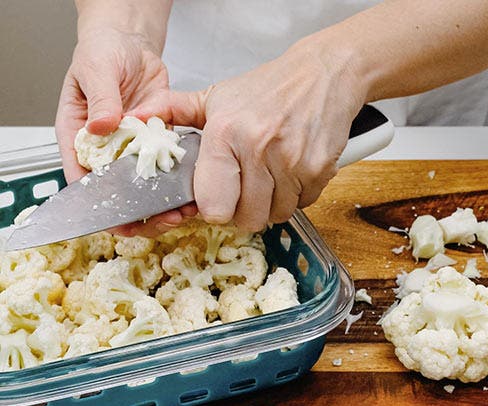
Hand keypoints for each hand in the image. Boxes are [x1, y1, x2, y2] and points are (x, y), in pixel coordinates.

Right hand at [55, 27, 192, 234]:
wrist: (130, 41)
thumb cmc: (103, 52)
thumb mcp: (96, 71)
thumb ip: (101, 99)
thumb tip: (102, 126)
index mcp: (80, 136)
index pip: (84, 180)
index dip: (101, 205)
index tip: (121, 221)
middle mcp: (107, 149)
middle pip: (119, 192)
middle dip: (140, 211)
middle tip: (162, 219)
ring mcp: (133, 148)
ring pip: (146, 186)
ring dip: (163, 202)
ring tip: (183, 211)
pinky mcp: (157, 141)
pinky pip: (166, 166)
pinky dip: (179, 181)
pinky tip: (193, 191)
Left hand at [160, 40, 366, 231]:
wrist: (322, 74)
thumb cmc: (268, 88)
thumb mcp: (216, 96)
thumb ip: (172, 111)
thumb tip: (134, 120)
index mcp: (225, 133)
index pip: (214, 206)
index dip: (215, 208)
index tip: (219, 198)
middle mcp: (258, 149)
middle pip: (247, 218)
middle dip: (245, 211)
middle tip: (246, 190)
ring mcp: (292, 161)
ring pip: (276, 215)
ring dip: (272, 205)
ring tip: (270, 178)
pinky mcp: (319, 169)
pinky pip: (303, 204)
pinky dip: (297, 196)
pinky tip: (291, 172)